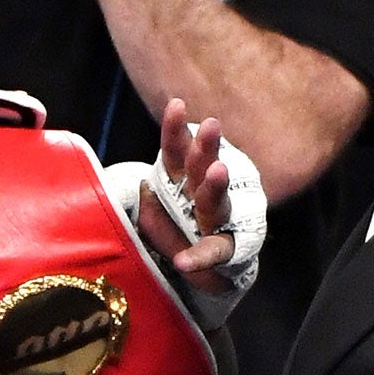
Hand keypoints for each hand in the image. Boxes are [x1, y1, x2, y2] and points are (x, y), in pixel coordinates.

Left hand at [137, 98, 232, 285]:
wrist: (205, 270)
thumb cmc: (177, 232)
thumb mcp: (153, 216)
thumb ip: (148, 205)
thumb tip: (146, 189)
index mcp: (184, 179)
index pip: (177, 150)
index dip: (176, 129)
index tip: (177, 104)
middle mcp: (202, 195)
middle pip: (202, 169)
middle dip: (206, 147)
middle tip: (212, 126)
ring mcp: (217, 221)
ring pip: (216, 202)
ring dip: (215, 186)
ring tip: (218, 170)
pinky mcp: (226, 250)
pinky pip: (214, 252)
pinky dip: (199, 257)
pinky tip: (183, 262)